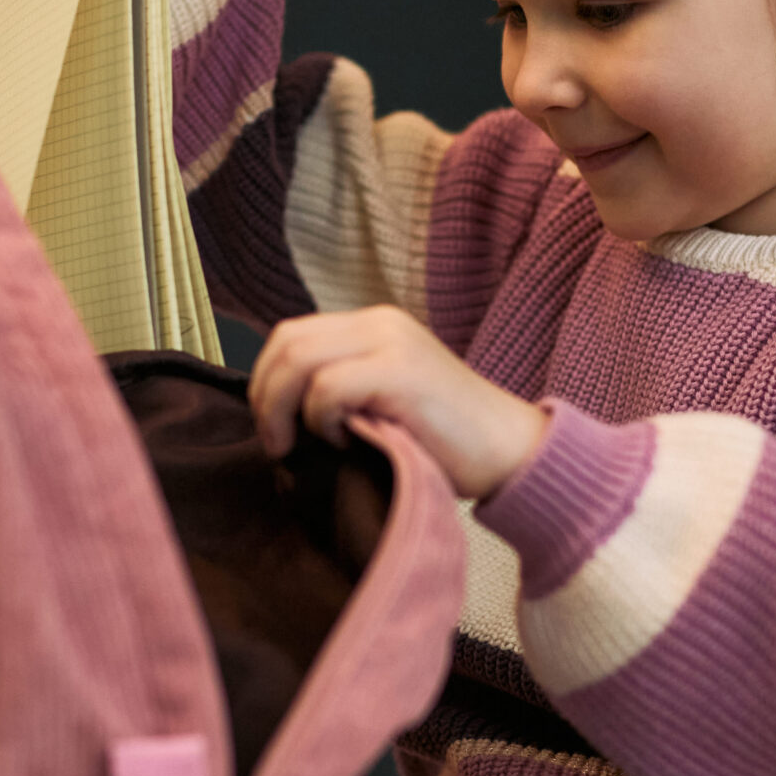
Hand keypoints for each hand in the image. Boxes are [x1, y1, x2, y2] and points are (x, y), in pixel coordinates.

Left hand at [249, 306, 550, 499]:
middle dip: (266, 396)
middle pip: (287, 341)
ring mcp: (392, 342)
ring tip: (301, 446)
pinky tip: (346, 441)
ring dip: (284, 409)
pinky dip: (322, 419)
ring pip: (298, 359)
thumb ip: (340, 389)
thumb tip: (275, 411)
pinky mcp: (401, 371)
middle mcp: (381, 323)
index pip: (292, 334)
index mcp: (374, 326)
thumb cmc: (446, 441)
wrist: (510, 452)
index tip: (272, 427)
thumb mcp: (383, 401)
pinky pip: (329, 386)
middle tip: (277, 442)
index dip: (265, 380)